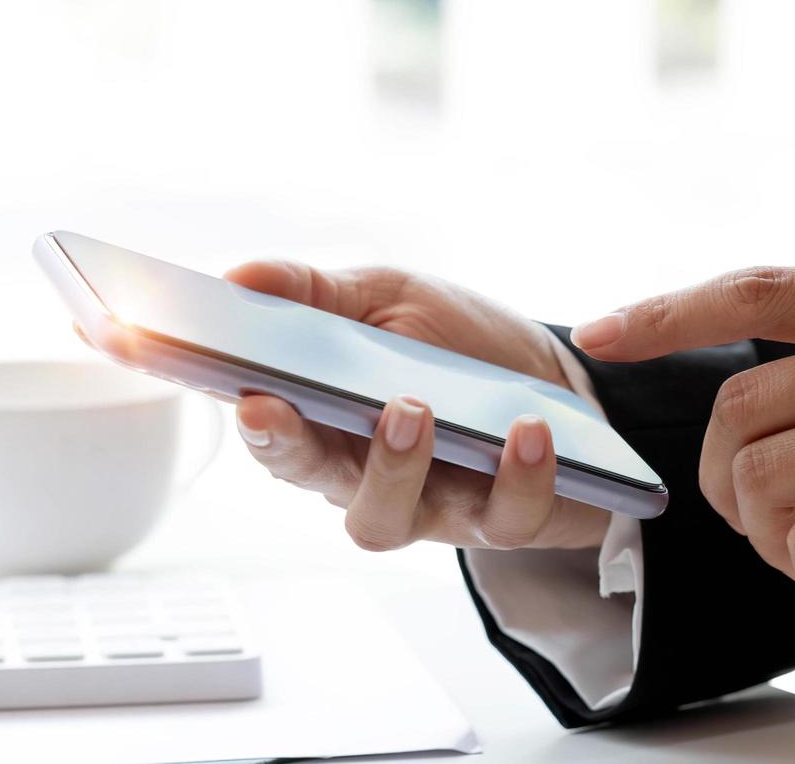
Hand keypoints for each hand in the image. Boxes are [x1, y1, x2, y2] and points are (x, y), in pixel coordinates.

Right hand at [222, 260, 611, 551]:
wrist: (556, 374)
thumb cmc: (456, 339)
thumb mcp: (389, 297)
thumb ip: (315, 292)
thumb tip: (239, 275)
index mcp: (326, 419)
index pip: (272, 431)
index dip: (257, 423)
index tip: (253, 399)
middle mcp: (364, 473)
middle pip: (314, 480)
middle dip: (301, 448)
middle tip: (301, 402)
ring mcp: (429, 505)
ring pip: (387, 519)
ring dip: (396, 467)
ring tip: (420, 408)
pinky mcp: (500, 519)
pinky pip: (501, 518)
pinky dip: (517, 476)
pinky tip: (528, 429)